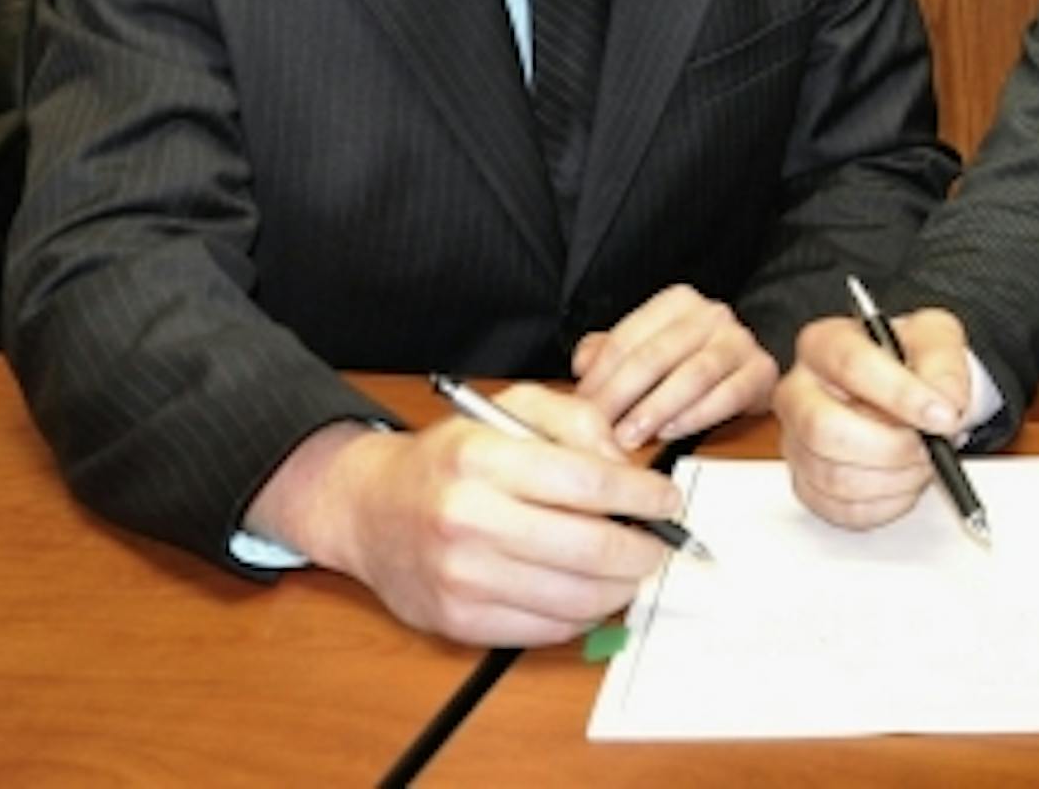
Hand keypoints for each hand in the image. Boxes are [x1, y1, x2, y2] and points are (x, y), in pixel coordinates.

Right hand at [246, 383, 686, 645]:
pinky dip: (581, 614)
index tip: (668, 500)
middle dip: (642, 549)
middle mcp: (466, 518)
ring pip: (575, 597)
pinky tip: (589, 590)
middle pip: (589, 547)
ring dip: (620, 587)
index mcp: (481, 457)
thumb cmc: (451, 457)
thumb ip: (577, 420)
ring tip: (632, 569)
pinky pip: (545, 629)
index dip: (642, 495)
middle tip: (660, 543)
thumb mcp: (510, 409)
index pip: (587, 482)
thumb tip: (627, 466)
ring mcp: (461, 577)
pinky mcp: (458, 621)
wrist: (370, 509)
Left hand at [571, 284, 777, 449]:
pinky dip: (696, 416)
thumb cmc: (690, 358)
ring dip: (657, 409)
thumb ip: (608, 352)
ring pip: (693, 375)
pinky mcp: (762, 371)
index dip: (600, 376)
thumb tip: (582, 364)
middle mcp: (711, 315)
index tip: (582, 407)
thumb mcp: (646, 346)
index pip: (628, 338)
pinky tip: (671, 432)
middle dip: (623, 396)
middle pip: (656, 356)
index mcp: (677, 302)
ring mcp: (740, 341)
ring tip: (631, 436)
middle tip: (602, 429)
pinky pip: (728, 395)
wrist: (748, 363)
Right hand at [775, 308, 970, 529]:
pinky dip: (886, 503)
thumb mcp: (937, 340)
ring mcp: (798, 442)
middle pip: (823, 428)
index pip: (851, 366)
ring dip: (894, 478)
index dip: (900, 394)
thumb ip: (944, 365)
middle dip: (890, 447)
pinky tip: (905, 480)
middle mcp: (799, 393)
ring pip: (835, 477)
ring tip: (923, 461)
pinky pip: (843, 510)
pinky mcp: (808, 485)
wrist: (910, 395)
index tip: (942, 415)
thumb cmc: (912, 362)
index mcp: (824, 344)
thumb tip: (944, 400)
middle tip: (930, 447)